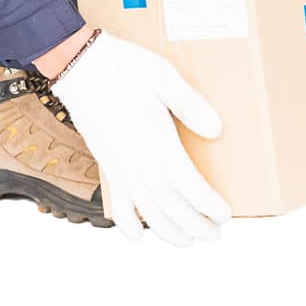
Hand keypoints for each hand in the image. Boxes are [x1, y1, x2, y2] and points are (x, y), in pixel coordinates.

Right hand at [49, 31, 230, 245]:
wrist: (79, 65)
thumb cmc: (123, 67)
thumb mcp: (163, 77)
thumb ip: (190, 104)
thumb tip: (217, 130)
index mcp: (158, 142)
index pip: (190, 187)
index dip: (209, 206)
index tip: (226, 214)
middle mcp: (139, 162)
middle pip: (172, 207)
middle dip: (196, 225)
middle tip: (215, 234)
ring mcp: (121, 167)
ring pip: (147, 212)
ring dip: (169, 232)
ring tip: (187, 240)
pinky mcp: (106, 165)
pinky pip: (116, 203)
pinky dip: (126, 224)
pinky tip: (137, 236)